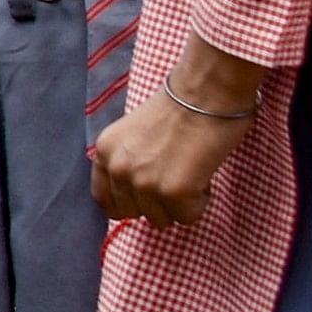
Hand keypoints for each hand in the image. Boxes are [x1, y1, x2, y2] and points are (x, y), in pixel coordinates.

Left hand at [91, 96, 251, 225]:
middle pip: (133, 214)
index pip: (105, 201)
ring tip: (191, 173)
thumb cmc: (181, 107)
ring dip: (180, 204)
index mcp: (105, 152)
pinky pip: (187, 217)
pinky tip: (203, 177)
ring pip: (161, 220)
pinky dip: (200, 203)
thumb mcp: (134, 135)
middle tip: (177, 177)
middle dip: (157, 203)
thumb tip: (135, 195)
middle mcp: (118, 169)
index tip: (150, 194)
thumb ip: (127, 161)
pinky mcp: (173, 191)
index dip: (131, 202)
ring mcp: (143, 182)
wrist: (207, 91)